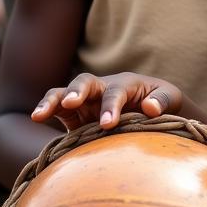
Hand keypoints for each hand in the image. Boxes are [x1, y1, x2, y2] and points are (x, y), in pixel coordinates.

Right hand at [31, 72, 182, 130]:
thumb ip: (162, 101)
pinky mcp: (74, 114)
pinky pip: (57, 108)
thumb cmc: (161, 101)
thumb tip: (150, 109)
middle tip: (71, 103)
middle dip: (77, 91)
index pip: (115, 91)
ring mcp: (86, 99)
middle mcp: (102, 87)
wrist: (151, 108)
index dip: (111, 106)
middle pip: (85, 82)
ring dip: (51, 100)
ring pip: (63, 92)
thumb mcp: (170, 98)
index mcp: (126, 83)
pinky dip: (45, 111)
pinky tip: (36, 118)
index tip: (109, 124)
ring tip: (39, 114)